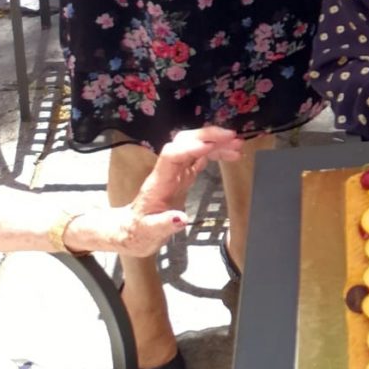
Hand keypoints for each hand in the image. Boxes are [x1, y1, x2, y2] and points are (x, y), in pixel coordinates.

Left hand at [65, 127, 245, 257]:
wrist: (132, 231)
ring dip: (215, 142)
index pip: (172, 155)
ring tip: (237, 145)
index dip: (191, 147)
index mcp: (159, 182)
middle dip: (208, 135)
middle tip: (232, 137)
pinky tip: (229, 153)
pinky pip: (200, 159)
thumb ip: (164, 225)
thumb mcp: (149, 233)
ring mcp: (176, 173)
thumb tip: (181, 219)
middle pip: (184, 142)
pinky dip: (215, 153)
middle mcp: (168, 172)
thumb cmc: (138, 232)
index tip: (211, 146)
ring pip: (195, 147)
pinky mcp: (183, 177)